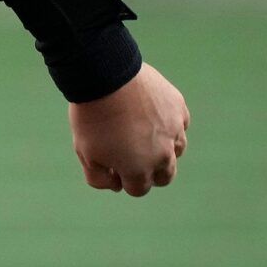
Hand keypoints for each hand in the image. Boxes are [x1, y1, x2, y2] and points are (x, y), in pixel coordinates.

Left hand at [70, 62, 188, 196]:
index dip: (125, 180)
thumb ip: (99, 178)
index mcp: (140, 170)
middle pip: (165, 176)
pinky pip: (180, 124)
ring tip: (143, 134)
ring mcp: (174, 130)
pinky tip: (152, 116)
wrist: (104, 77)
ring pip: (177, 150)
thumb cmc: (92, 117)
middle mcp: (163, 155)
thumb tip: (116, 185)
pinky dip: (170, 125)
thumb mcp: (85, 153)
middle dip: (150, 172)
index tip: (113, 165)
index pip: (139, 189)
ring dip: (164, 149)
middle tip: (132, 155)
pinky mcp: (178, 107)